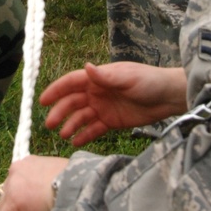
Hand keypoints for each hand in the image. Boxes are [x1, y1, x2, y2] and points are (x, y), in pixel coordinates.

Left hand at [0, 157, 68, 210]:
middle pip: (10, 196)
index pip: (19, 184)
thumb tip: (45, 197)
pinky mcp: (11, 204)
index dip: (26, 201)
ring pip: (6, 209)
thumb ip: (45, 184)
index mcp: (27, 162)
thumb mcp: (57, 176)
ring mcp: (11, 187)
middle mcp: (15, 171)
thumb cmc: (74, 181)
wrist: (75, 186)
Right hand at [40, 61, 188, 145]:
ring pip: (81, 117)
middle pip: (73, 102)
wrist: (168, 97)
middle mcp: (97, 92)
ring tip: (63, 136)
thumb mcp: (128, 77)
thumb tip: (87, 67)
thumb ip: (106, 76)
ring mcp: (103, 107)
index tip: (42, 100)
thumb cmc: (149, 81)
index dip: (56, 90)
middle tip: (50, 124)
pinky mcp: (112, 121)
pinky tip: (75, 142)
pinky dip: (84, 135)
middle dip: (60, 112)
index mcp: (98, 78)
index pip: (71, 83)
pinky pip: (94, 129)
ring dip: (70, 125)